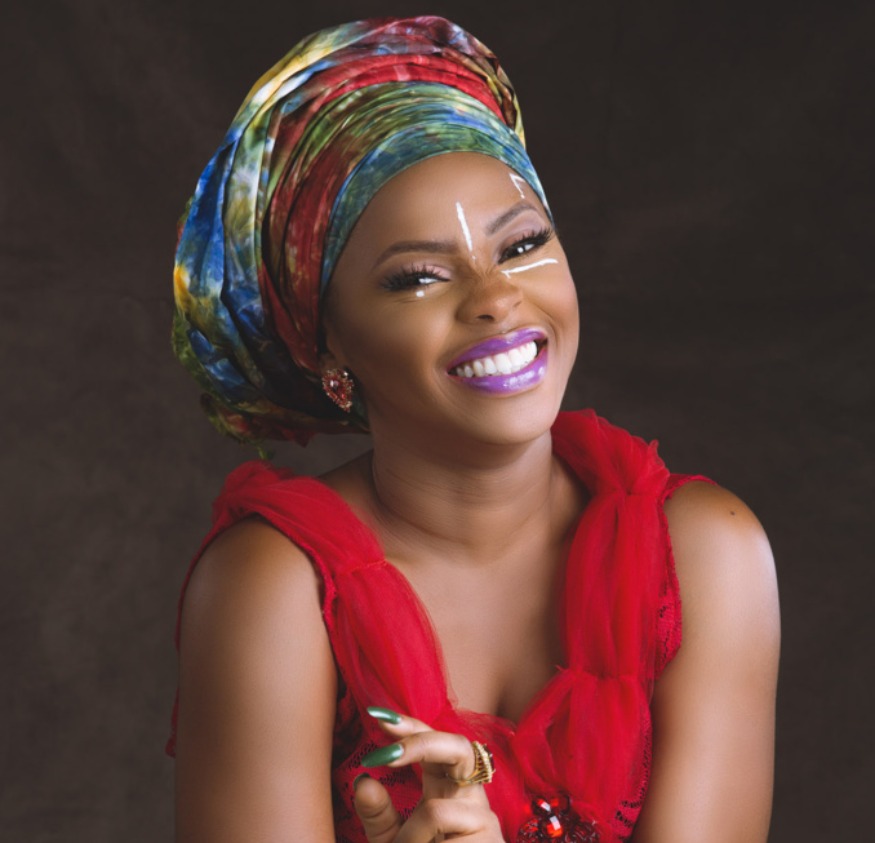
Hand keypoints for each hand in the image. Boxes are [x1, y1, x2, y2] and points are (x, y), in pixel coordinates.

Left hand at [353, 708, 503, 841]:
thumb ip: (378, 815)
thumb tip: (363, 779)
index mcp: (446, 788)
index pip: (433, 744)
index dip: (410, 727)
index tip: (376, 716)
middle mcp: (469, 796)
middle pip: (459, 747)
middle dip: (423, 743)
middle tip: (387, 752)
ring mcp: (483, 819)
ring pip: (435, 811)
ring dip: (408, 842)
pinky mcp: (489, 839)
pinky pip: (439, 836)